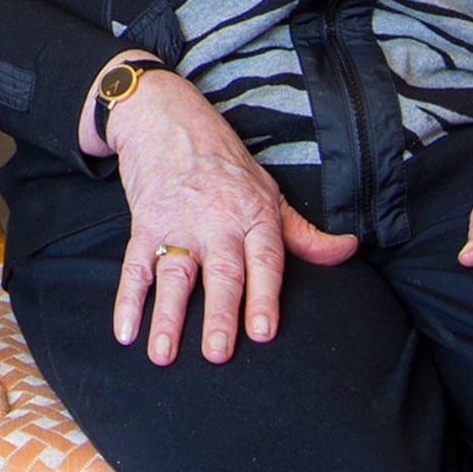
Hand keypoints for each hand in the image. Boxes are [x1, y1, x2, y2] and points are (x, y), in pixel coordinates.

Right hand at [101, 70, 358, 362]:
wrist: (166, 116)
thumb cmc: (223, 160)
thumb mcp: (269, 190)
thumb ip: (303, 233)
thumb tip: (347, 251)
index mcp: (254, 213)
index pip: (264, 259)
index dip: (264, 296)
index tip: (262, 332)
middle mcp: (217, 220)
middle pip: (221, 273)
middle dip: (220, 315)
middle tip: (218, 354)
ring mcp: (178, 222)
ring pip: (175, 275)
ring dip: (168, 317)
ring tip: (163, 355)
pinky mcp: (145, 222)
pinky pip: (135, 266)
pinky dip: (127, 300)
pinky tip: (125, 332)